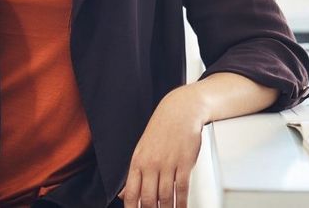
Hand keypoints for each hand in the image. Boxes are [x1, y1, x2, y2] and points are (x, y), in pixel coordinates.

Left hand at [119, 84, 206, 207]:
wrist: (181, 110)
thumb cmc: (161, 129)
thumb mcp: (142, 148)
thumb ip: (135, 173)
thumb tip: (123, 195)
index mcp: (138, 161)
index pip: (131, 193)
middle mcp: (152, 163)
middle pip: (148, 199)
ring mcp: (169, 163)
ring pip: (166, 197)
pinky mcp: (185, 162)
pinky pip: (182, 188)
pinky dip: (181, 203)